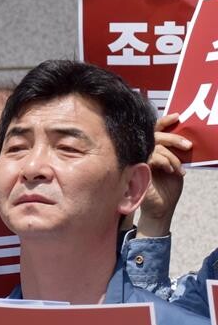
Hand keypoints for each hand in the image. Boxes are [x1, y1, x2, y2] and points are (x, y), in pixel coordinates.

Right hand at [139, 113, 189, 236]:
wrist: (161, 208)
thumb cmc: (167, 189)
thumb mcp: (174, 166)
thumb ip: (172, 152)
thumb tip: (182, 139)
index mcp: (151, 151)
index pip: (154, 131)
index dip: (164, 121)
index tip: (177, 116)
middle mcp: (143, 153)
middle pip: (155, 135)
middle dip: (173, 138)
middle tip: (187, 145)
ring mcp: (139, 161)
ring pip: (155, 147)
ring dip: (172, 157)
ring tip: (178, 169)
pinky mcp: (137, 169)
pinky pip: (152, 157)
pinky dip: (164, 161)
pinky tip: (170, 170)